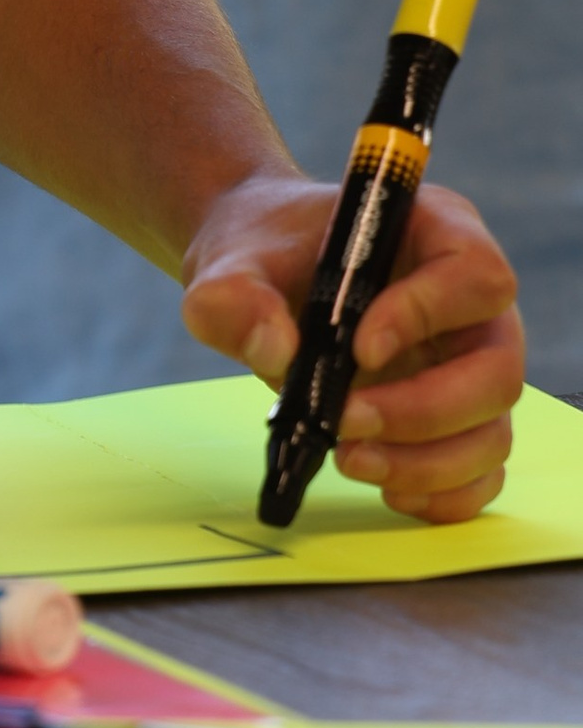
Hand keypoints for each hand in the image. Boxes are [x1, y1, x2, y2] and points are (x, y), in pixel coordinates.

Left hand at [179, 175, 524, 520]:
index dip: (430, 314)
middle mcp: (471, 307)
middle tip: (344, 422)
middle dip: (424, 412)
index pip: (475, 275)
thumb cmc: (263, 253)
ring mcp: (469, 369)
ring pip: (491, 432)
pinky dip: (442, 494)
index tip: (358, 348)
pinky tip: (384, 487)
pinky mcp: (457, 422)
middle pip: (497, 371)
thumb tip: (275, 350)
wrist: (261, 278)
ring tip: (348, 459)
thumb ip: (235, 293)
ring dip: (427, 463)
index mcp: (438, 233)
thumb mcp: (230, 259)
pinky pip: (480, 472)